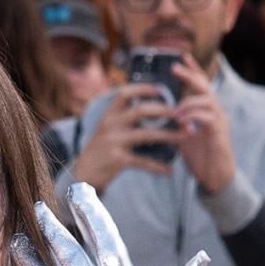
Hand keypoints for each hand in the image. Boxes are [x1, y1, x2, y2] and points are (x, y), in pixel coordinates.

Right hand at [68, 84, 184, 191]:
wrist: (81, 177)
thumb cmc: (99, 153)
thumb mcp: (106, 131)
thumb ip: (122, 120)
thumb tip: (148, 111)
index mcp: (108, 115)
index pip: (125, 93)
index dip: (144, 88)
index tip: (161, 89)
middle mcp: (110, 125)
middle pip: (141, 110)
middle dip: (164, 110)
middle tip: (181, 114)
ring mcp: (114, 142)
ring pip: (147, 135)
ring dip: (168, 135)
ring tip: (183, 137)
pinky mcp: (117, 160)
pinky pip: (143, 161)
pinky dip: (157, 167)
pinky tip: (169, 171)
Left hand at [165, 54, 236, 196]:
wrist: (215, 178)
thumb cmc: (200, 157)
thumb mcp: (183, 136)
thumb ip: (176, 123)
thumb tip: (159, 114)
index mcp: (206, 109)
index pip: (200, 84)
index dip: (192, 70)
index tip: (181, 56)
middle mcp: (215, 111)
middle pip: (204, 85)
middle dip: (189, 75)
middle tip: (174, 67)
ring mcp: (219, 121)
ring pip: (206, 100)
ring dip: (188, 102)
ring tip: (174, 110)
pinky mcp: (220, 134)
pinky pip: (208, 118)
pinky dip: (193, 117)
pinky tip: (182, 122)